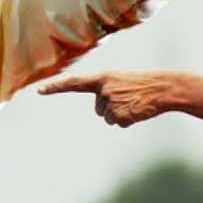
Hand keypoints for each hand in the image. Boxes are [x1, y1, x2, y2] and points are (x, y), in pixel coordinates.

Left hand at [39, 71, 202, 127]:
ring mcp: (112, 103)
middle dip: (111, 108)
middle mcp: (103, 90)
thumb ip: (106, 91)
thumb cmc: (142, 84)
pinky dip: (128, 121)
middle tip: (129, 98)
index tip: (39, 91)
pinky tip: (138, 111)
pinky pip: (119, 124)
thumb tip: (103, 113)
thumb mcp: (121, 81)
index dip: (56, 87)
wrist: (163, 87)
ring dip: (121, 114)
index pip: (74, 83)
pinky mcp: (121, 115)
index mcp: (102, 78)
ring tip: (135, 103)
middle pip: (99, 110)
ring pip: (108, 118)